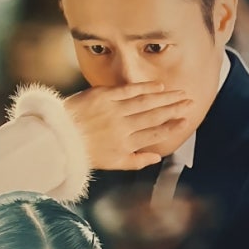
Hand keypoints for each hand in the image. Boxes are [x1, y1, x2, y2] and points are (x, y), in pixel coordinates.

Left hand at [64, 82, 191, 169]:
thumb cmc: (85, 152)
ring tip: (180, 93)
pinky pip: (129, 90)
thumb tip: (157, 157)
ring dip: (165, 97)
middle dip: (175, 109)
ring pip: (146, 102)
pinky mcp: (104, 96)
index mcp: (126, 145)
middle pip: (155, 116)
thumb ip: (136, 161)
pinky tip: (159, 86)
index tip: (186, 121)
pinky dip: (145, 88)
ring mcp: (114, 111)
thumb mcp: (112, 163)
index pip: (155, 134)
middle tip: (190, 102)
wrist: (58, 137)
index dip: (173, 127)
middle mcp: (123, 128)